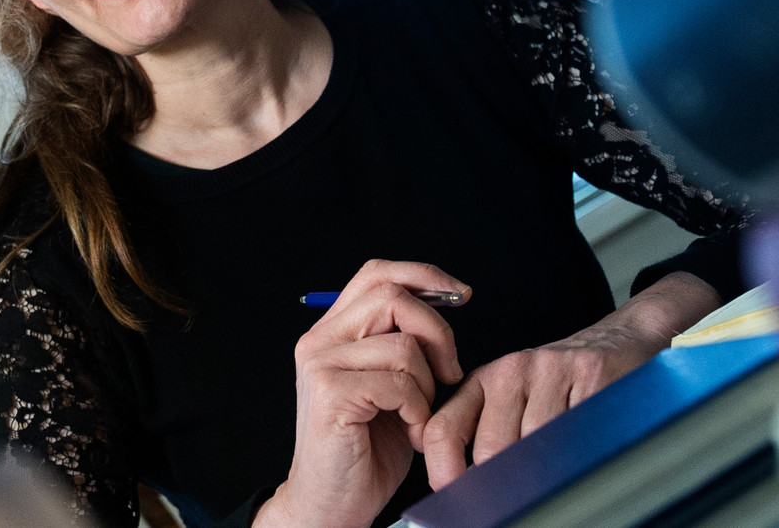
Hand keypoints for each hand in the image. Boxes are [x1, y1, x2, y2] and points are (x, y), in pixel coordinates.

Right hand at [254, 260, 471, 527]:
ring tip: (417, 416)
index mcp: (332, 331)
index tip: (460, 295)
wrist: (331, 504)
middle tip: (448, 373)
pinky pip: (399, 383)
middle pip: (394, 298)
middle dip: (438, 333)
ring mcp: (320, 365)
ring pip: (403, 346)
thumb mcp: (392, 383)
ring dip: (427, 386)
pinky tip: (409, 431)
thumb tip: (447, 300)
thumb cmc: (367, 449)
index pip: (377, 274)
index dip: (423, 276)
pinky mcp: (330, 393)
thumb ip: (403, 341)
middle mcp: (319, 341)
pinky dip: (417, 410)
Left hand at [419, 271, 722, 488]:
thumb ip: (482, 434)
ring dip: (547, 469)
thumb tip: (461, 486)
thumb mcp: (511, 399)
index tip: (453, 496)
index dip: (444, 470)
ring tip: (558, 468)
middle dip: (503, 480)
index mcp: (484, 380)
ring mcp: (551, 371)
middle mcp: (511, 371)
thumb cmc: (557, 382)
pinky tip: (585, 447)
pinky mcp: (590, 374)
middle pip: (493, 449)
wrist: (613, 343)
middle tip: (516, 494)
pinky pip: (578, 432)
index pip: (444, 430)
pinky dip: (580, 452)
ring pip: (537, 445)